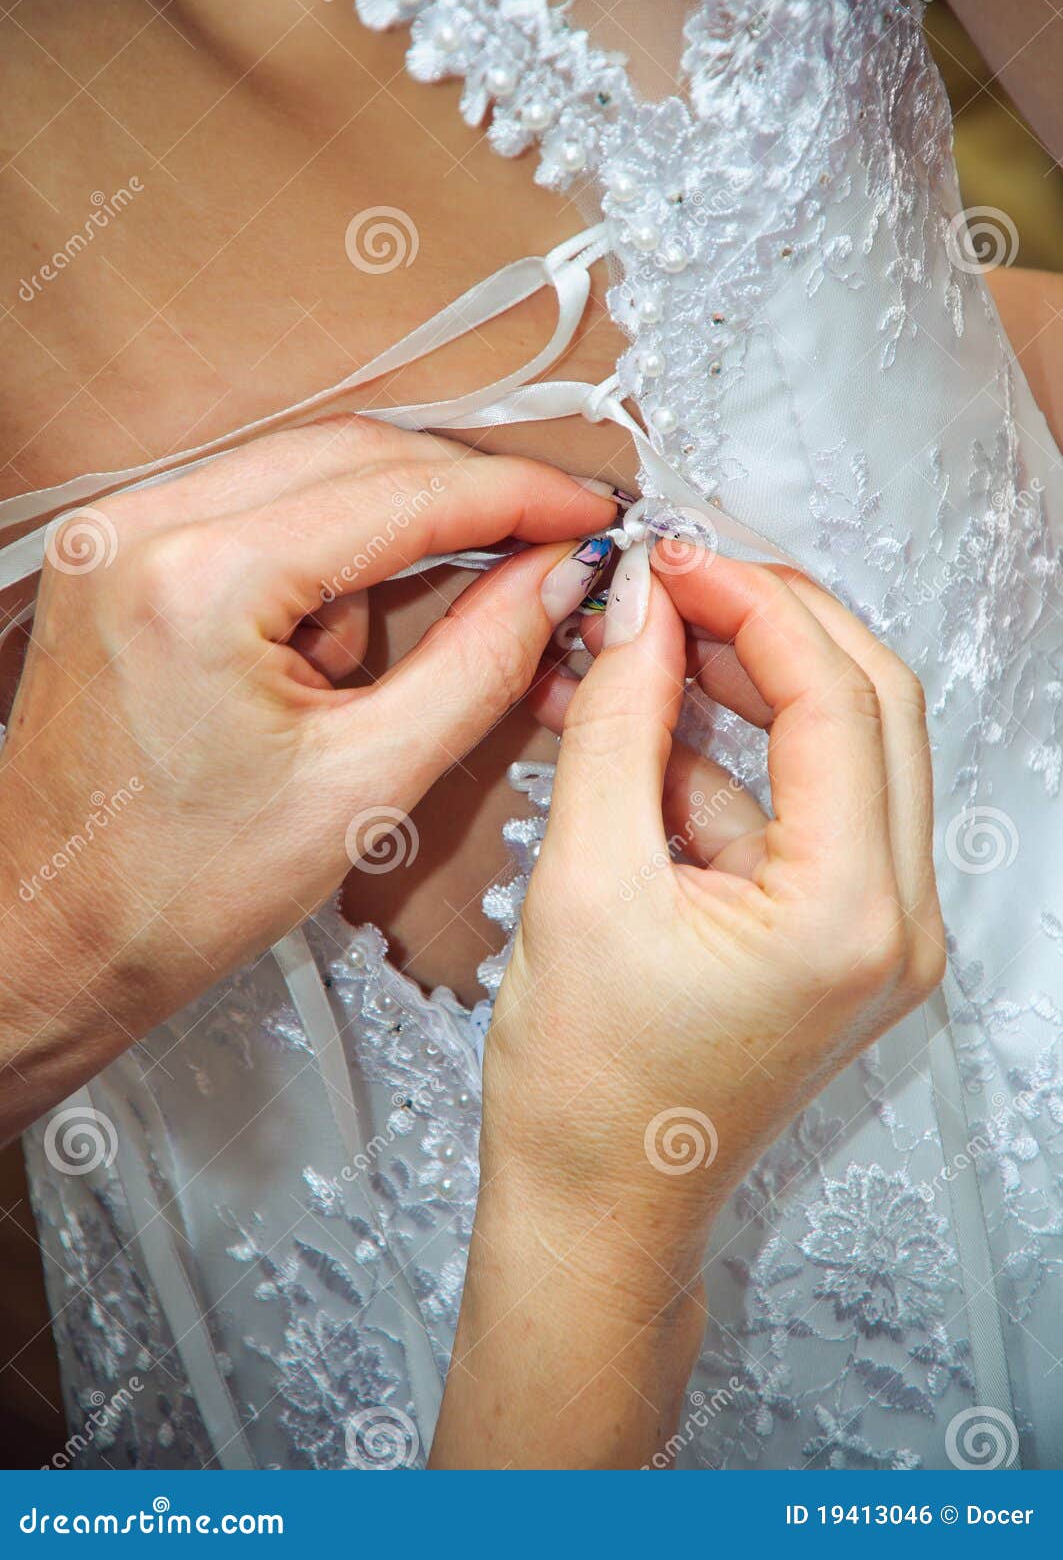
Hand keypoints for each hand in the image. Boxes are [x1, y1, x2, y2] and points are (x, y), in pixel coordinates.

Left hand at [0, 417, 614, 1133]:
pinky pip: (258, 502)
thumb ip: (481, 661)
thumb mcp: (364, 785)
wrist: (52, 932)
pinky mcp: (117, 548)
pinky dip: (329, 544)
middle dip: (468, 497)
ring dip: (397, 523)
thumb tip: (557, 578)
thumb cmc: (174, 890)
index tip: (591, 515)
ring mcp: (118, 528)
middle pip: (360, 452)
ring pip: (311, 466)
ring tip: (432, 623)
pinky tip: (346, 631)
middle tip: (553, 543)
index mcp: (201, 581)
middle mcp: (143, 526)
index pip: (405, 493)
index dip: (520, 497)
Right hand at [432, 541, 943, 1467]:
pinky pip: (808, 807)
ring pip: (850, 748)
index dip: (753, 603)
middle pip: (874, 705)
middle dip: (776, 622)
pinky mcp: (841, 936)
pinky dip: (738, 754)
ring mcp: (879, 931)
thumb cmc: (585, 1090)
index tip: (671, 555)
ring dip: (757, 681)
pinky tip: (652, 724)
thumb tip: (637, 605)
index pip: (837, 696)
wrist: (597, 1213)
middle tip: (676, 579)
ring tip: (654, 638)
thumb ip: (618, 725)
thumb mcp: (585, 881)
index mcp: (850, 911)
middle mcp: (896, 919)